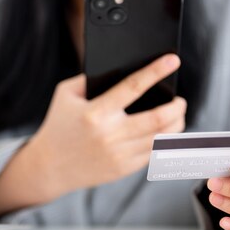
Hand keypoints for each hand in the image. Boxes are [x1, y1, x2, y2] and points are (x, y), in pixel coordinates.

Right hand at [27, 53, 186, 199]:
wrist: (49, 166)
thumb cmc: (58, 125)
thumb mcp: (65, 95)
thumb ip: (89, 79)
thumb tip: (122, 68)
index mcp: (95, 112)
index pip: (133, 87)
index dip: (156, 71)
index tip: (173, 60)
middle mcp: (110, 135)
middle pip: (158, 118)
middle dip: (177, 106)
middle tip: (180, 100)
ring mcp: (118, 154)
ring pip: (161, 138)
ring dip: (176, 125)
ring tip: (177, 116)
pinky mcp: (123, 169)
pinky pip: (153, 153)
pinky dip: (164, 141)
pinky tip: (166, 133)